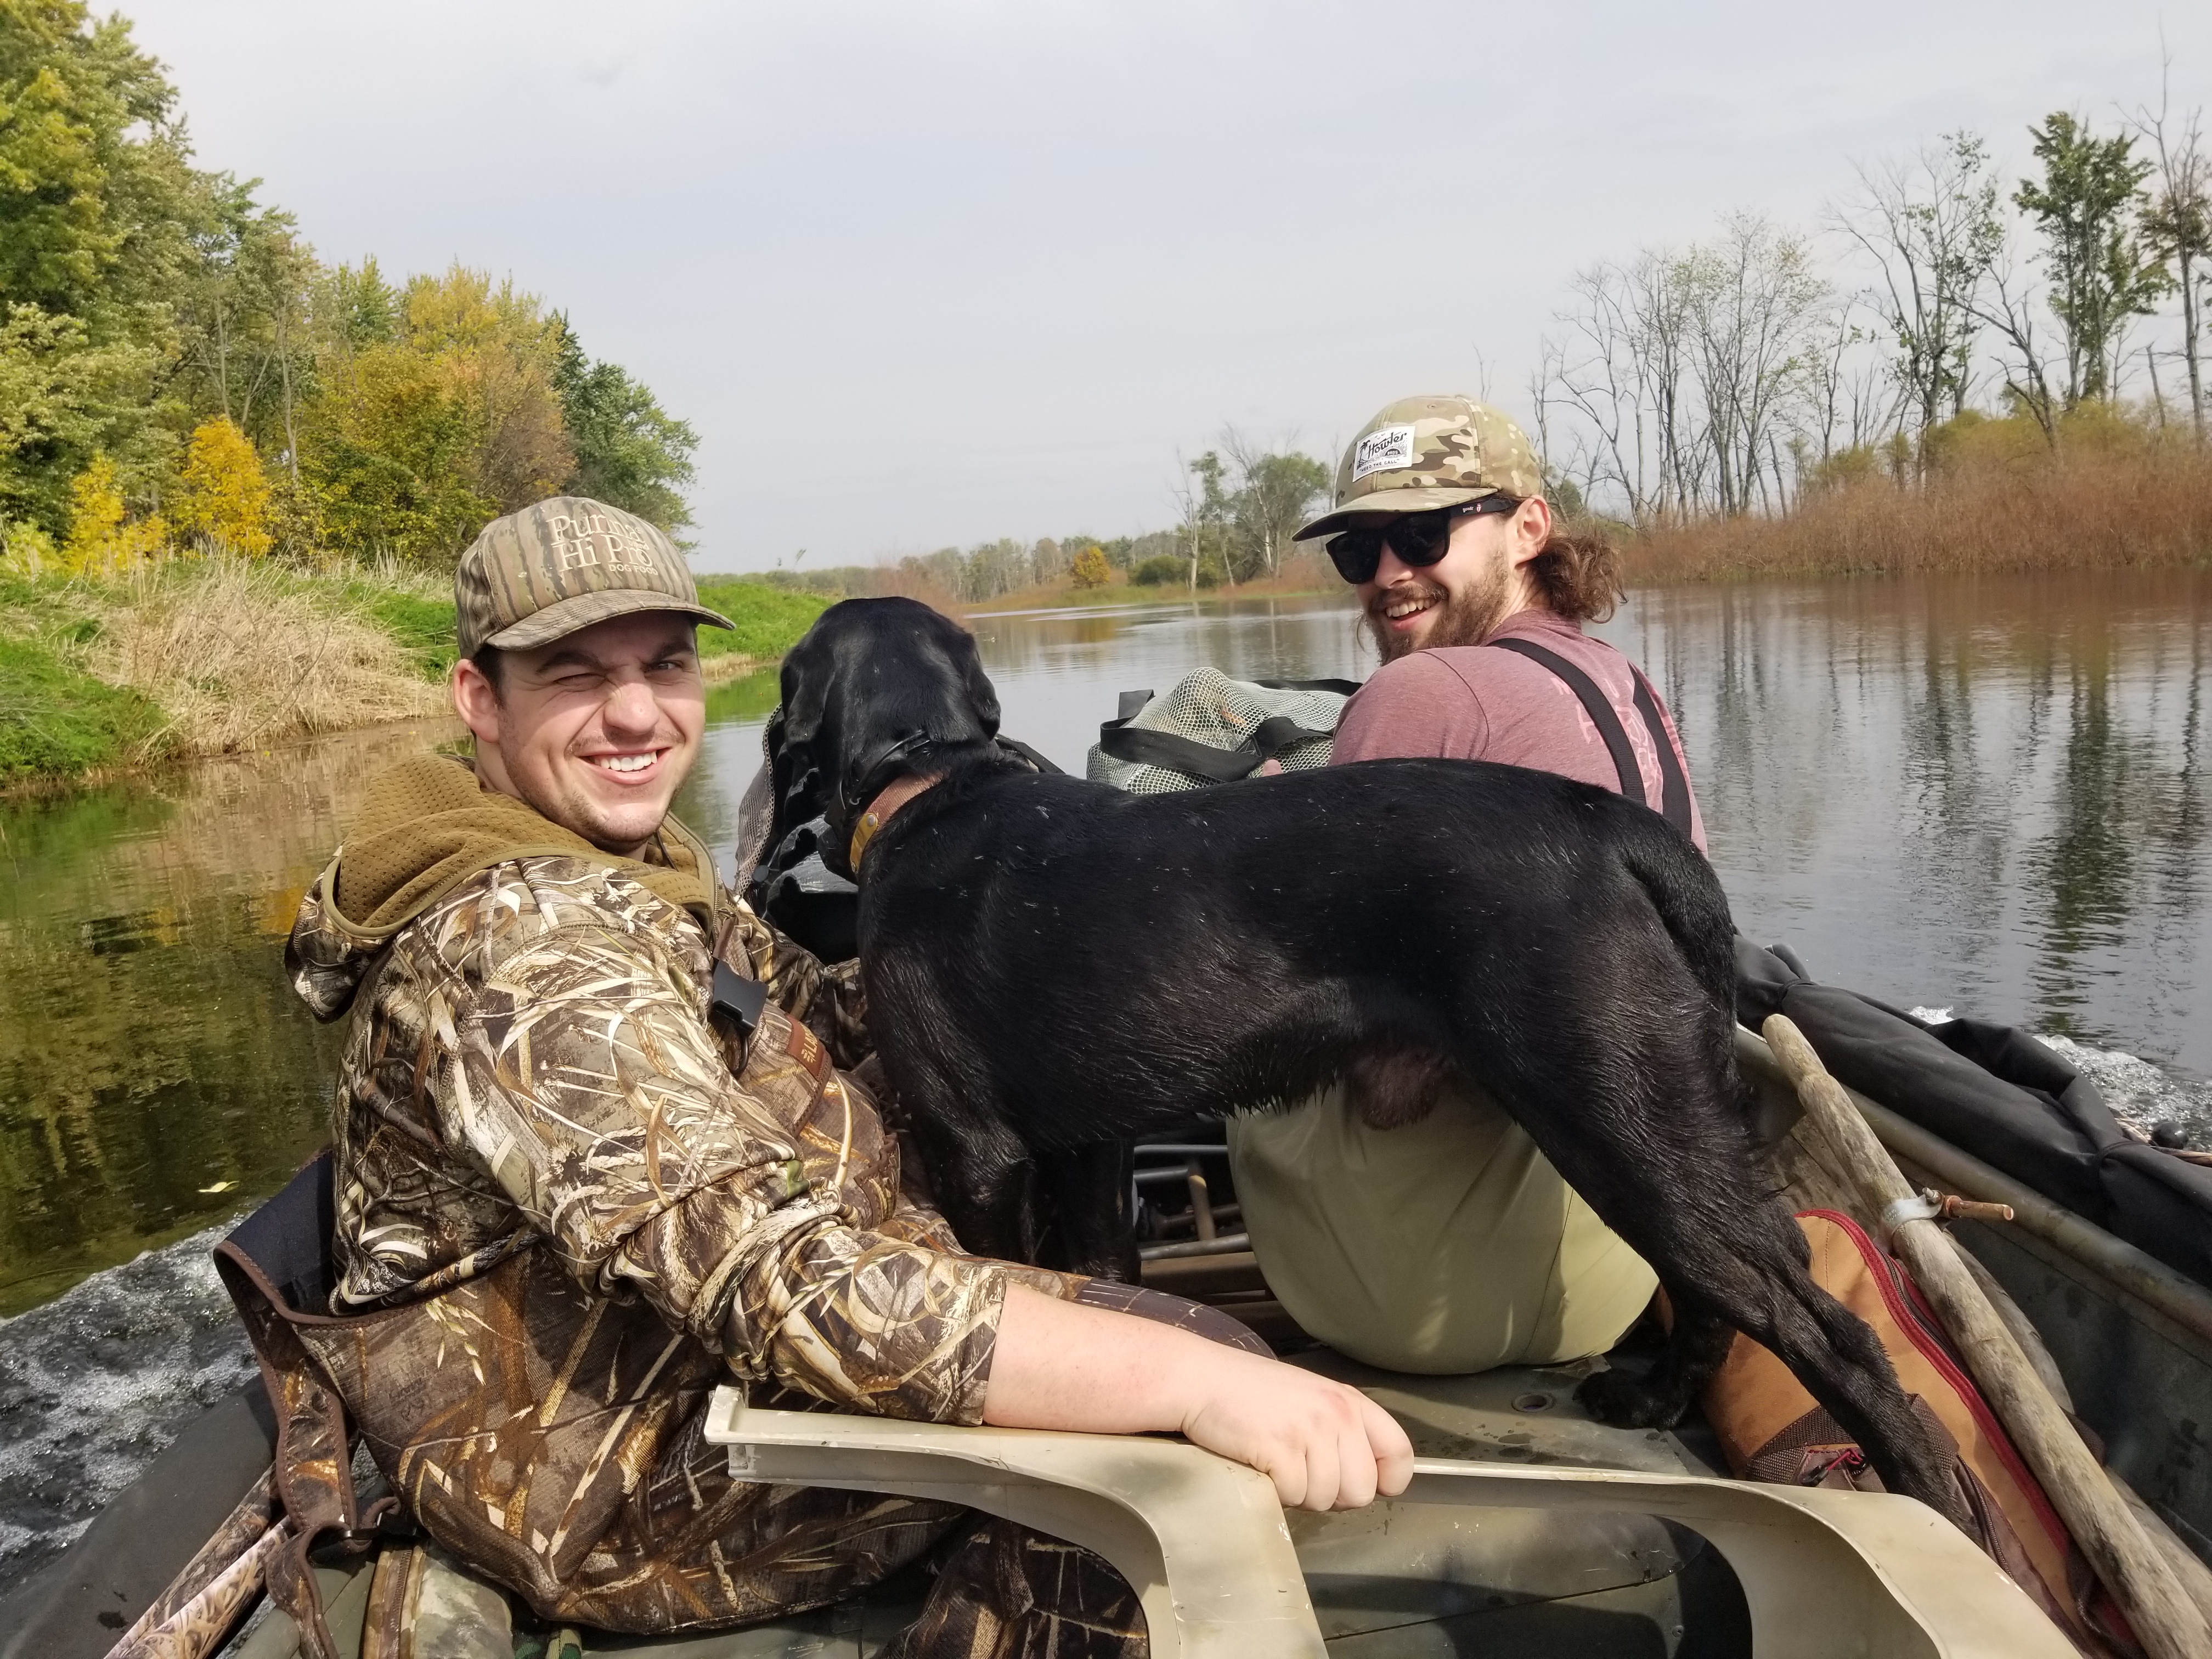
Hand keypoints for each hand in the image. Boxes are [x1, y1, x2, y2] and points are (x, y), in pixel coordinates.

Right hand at [1178, 1351, 1413, 1510]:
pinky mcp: (1282, 1450)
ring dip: (1299, 1493)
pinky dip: (1275, 1491)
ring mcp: (1310, 1432)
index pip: (1400, 1454)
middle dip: (1331, 1494)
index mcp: (1349, 1401)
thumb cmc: (1249, 1393)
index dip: (1385, 1481)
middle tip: (1299, 1470)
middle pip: (1362, 1491)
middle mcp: (1337, 1415)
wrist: (1201, 1380)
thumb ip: (1342, 1431)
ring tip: (1275, 1462)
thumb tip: (1367, 1481)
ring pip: (1326, 1500)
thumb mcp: (1310, 1399)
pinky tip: (1260, 1464)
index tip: (1358, 1483)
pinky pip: (1293, 1497)